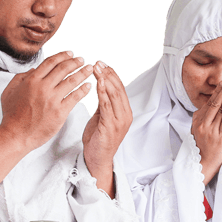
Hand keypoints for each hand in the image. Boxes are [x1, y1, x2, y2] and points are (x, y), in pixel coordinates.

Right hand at [0, 51, 92, 152]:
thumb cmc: (11, 115)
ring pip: (72, 81)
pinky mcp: (59, 112)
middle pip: (63, 69)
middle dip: (75, 62)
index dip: (62, 56)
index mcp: (31, 80)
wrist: (16, 135)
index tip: (70, 54)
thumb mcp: (9, 91)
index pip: (50, 62)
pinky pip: (75, 97)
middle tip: (82, 59)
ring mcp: (52, 100)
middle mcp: (43, 87)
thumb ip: (20, 77)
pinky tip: (88, 86)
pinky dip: (83, 90)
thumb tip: (33, 69)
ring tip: (89, 69)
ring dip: (82, 73)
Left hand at [82, 61, 131, 197]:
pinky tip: (98, 84)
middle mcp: (125, 115)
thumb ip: (104, 103)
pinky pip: (107, 106)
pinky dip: (103, 93)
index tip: (102, 64)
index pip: (120, 88)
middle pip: (118, 89)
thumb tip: (101, 86)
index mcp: (124, 112)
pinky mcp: (110, 126)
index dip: (111, 75)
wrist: (97, 159)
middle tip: (98, 63)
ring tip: (96, 68)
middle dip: (107, 74)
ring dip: (104, 80)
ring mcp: (119, 121)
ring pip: (114, 95)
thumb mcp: (102, 117)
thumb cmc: (98, 139)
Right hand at [191, 80, 221, 184]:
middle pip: (213, 103)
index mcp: (197, 121)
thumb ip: (202, 119)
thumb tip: (205, 107)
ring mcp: (210, 130)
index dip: (217, 92)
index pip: (208, 103)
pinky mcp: (218, 137)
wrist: (202, 164)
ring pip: (219, 110)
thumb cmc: (201, 147)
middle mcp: (202, 123)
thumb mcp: (197, 131)